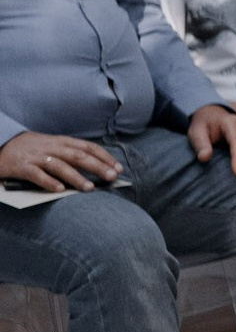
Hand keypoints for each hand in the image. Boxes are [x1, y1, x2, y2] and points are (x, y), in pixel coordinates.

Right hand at [0, 131, 121, 192]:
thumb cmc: (31, 149)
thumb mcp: (52, 146)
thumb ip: (71, 155)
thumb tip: (97, 169)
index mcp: (61, 141)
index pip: (87, 147)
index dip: (104, 157)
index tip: (118, 168)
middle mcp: (50, 147)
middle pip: (78, 156)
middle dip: (97, 166)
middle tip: (112, 177)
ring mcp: (35, 157)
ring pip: (59, 166)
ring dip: (76, 177)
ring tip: (90, 188)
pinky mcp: (21, 166)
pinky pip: (36, 174)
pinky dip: (48, 182)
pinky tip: (59, 190)